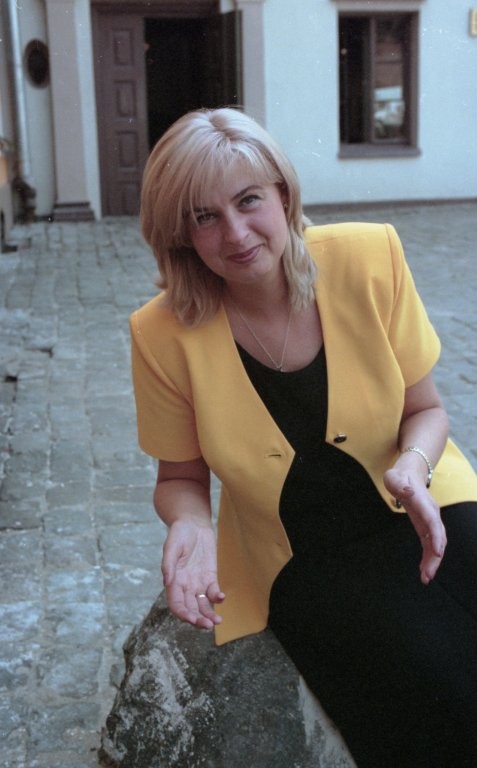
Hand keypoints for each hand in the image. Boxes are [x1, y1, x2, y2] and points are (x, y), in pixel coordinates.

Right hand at [161, 518, 224, 629]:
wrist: (193, 523)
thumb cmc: (179, 533)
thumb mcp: (171, 545)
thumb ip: (168, 564)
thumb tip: (166, 583)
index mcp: (173, 581)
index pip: (176, 604)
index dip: (182, 614)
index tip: (191, 619)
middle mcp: (185, 586)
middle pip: (190, 609)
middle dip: (198, 619)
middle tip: (208, 625)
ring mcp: (198, 582)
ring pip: (202, 605)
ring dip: (208, 614)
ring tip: (217, 621)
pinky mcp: (210, 576)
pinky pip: (213, 591)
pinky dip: (217, 597)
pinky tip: (221, 598)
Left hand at [383, 467, 446, 583]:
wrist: (409, 473)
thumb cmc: (400, 476)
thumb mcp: (394, 477)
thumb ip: (399, 484)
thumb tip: (407, 491)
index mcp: (424, 503)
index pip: (433, 521)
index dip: (436, 537)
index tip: (437, 552)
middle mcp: (431, 513)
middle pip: (438, 537)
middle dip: (435, 557)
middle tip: (428, 575)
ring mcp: (430, 520)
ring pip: (436, 543)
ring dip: (433, 561)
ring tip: (426, 578)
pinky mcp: (426, 526)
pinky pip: (430, 544)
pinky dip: (428, 557)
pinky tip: (424, 570)